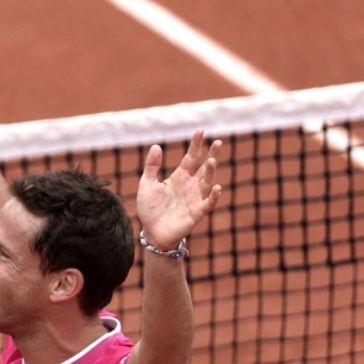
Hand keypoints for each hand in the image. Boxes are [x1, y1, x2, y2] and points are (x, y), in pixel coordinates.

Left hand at [137, 129, 222, 249]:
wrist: (151, 233)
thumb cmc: (149, 209)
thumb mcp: (146, 184)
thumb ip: (151, 166)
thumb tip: (157, 145)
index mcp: (179, 177)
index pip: (191, 157)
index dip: (196, 144)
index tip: (200, 130)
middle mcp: (190, 186)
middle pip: (203, 167)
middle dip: (211, 155)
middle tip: (218, 142)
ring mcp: (194, 199)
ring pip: (207, 183)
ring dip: (210, 172)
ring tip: (212, 161)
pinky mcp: (195, 213)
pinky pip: (207, 204)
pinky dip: (213, 197)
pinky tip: (217, 188)